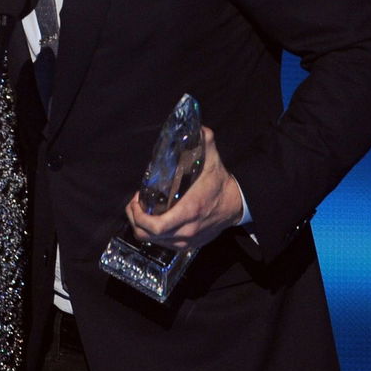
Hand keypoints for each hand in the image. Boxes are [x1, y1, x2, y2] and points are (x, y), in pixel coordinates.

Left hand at [125, 127, 242, 251]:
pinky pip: (162, 245)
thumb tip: (196, 125)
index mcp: (189, 210)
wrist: (236, 204)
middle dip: (135, 220)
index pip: (156, 226)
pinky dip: (152, 234)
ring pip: (152, 242)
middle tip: (134, 204)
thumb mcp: (212, 159)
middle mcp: (186, 229)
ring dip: (142, 227)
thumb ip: (203, 140)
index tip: (136, 200)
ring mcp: (187, 240)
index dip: (139, 216)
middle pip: (148, 235)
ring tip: (141, 210)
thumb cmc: (219, 182)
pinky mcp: (188, 245)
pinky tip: (153, 219)